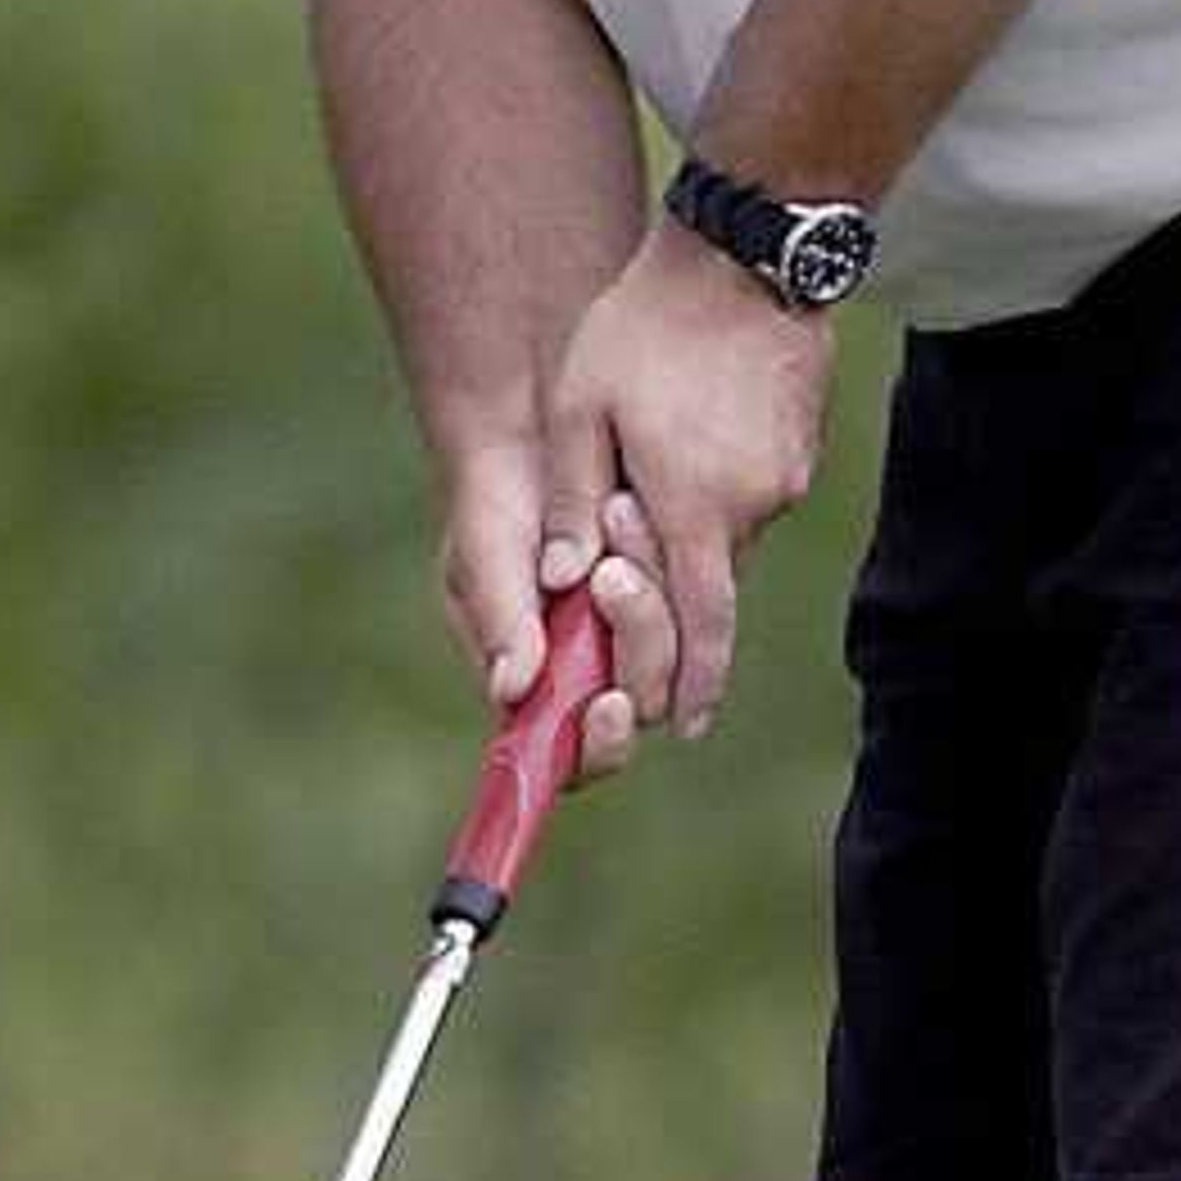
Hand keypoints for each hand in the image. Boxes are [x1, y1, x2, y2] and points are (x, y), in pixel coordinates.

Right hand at [441, 436, 665, 781]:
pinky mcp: (675, 583)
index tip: (609, 702)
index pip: (573, 754)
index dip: (598, 745)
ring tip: (616, 510)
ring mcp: (636, 627)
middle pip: (641, 696)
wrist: (531, 425)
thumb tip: (511, 690)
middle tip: (610, 569)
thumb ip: (499, 619)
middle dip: (636, 637)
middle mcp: (591, 666)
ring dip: (652, 589)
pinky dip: (668, 553)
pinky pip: (695, 591)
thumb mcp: (484, 554)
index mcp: (535, 684)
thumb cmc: (491, 500)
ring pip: (675, 644)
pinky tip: (631, 501)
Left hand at [538, 218, 832, 736]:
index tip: (677, 726)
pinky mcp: (798, 452)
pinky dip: (713, 497)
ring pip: (728, 543)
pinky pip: (749, 500)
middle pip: (712, 593)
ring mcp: (783, 480)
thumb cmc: (649, 324)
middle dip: (673, 615)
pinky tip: (685, 440)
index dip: (689, 685)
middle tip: (634, 605)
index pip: (700, 626)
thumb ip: (572, 501)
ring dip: (685, 538)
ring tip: (643, 475)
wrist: (746, 252)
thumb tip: (564, 584)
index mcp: (693, 506)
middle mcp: (751, 507)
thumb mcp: (582, 407)